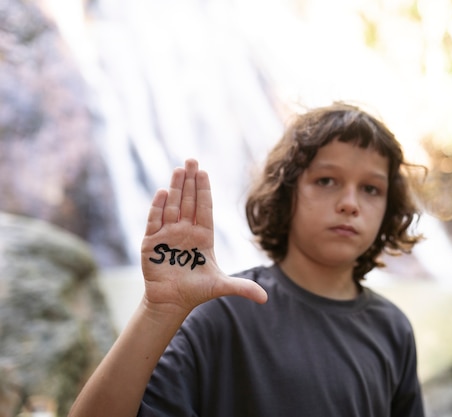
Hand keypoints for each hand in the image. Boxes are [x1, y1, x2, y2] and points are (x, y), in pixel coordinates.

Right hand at [140, 159, 267, 314]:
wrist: (172, 303)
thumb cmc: (196, 291)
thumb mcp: (221, 286)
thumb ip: (242, 288)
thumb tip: (265, 299)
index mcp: (203, 235)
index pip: (204, 208)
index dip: (204, 190)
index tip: (204, 172)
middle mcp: (186, 231)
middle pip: (188, 201)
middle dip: (189, 181)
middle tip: (191, 160)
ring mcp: (168, 235)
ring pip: (172, 206)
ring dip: (175, 189)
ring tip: (179, 170)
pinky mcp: (152, 243)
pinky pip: (155, 221)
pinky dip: (158, 207)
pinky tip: (162, 193)